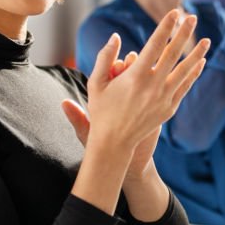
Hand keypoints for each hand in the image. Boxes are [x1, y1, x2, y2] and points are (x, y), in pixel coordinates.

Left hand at [62, 52, 161, 178]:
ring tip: (142, 74)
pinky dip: (159, 84)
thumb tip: (63, 102)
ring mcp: (144, 97)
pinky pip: (160, 90)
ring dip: (146, 71)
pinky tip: (158, 85)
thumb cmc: (105, 145)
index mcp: (109, 94)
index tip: (113, 67)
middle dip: (131, 65)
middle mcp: (127, 92)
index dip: (114, 67)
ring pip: (147, 77)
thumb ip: (78, 119)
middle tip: (129, 65)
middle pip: (131, 70)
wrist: (128, 160)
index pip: (113, 72)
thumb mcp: (89, 133)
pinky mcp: (158, 106)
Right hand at [78, 10, 208, 151]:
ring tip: (207, 40)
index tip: (174, 13)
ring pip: (185, 71)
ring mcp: (163, 98)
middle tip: (193, 17)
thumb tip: (116, 36)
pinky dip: (193, 73)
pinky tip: (200, 62)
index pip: (154, 45)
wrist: (115, 143)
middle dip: (184, 34)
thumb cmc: (102, 110)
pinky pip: (185, 87)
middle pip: (173, 54)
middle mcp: (152, 86)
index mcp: (135, 77)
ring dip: (197, 54)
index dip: (166, 27)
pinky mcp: (169, 108)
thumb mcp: (96, 83)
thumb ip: (105, 57)